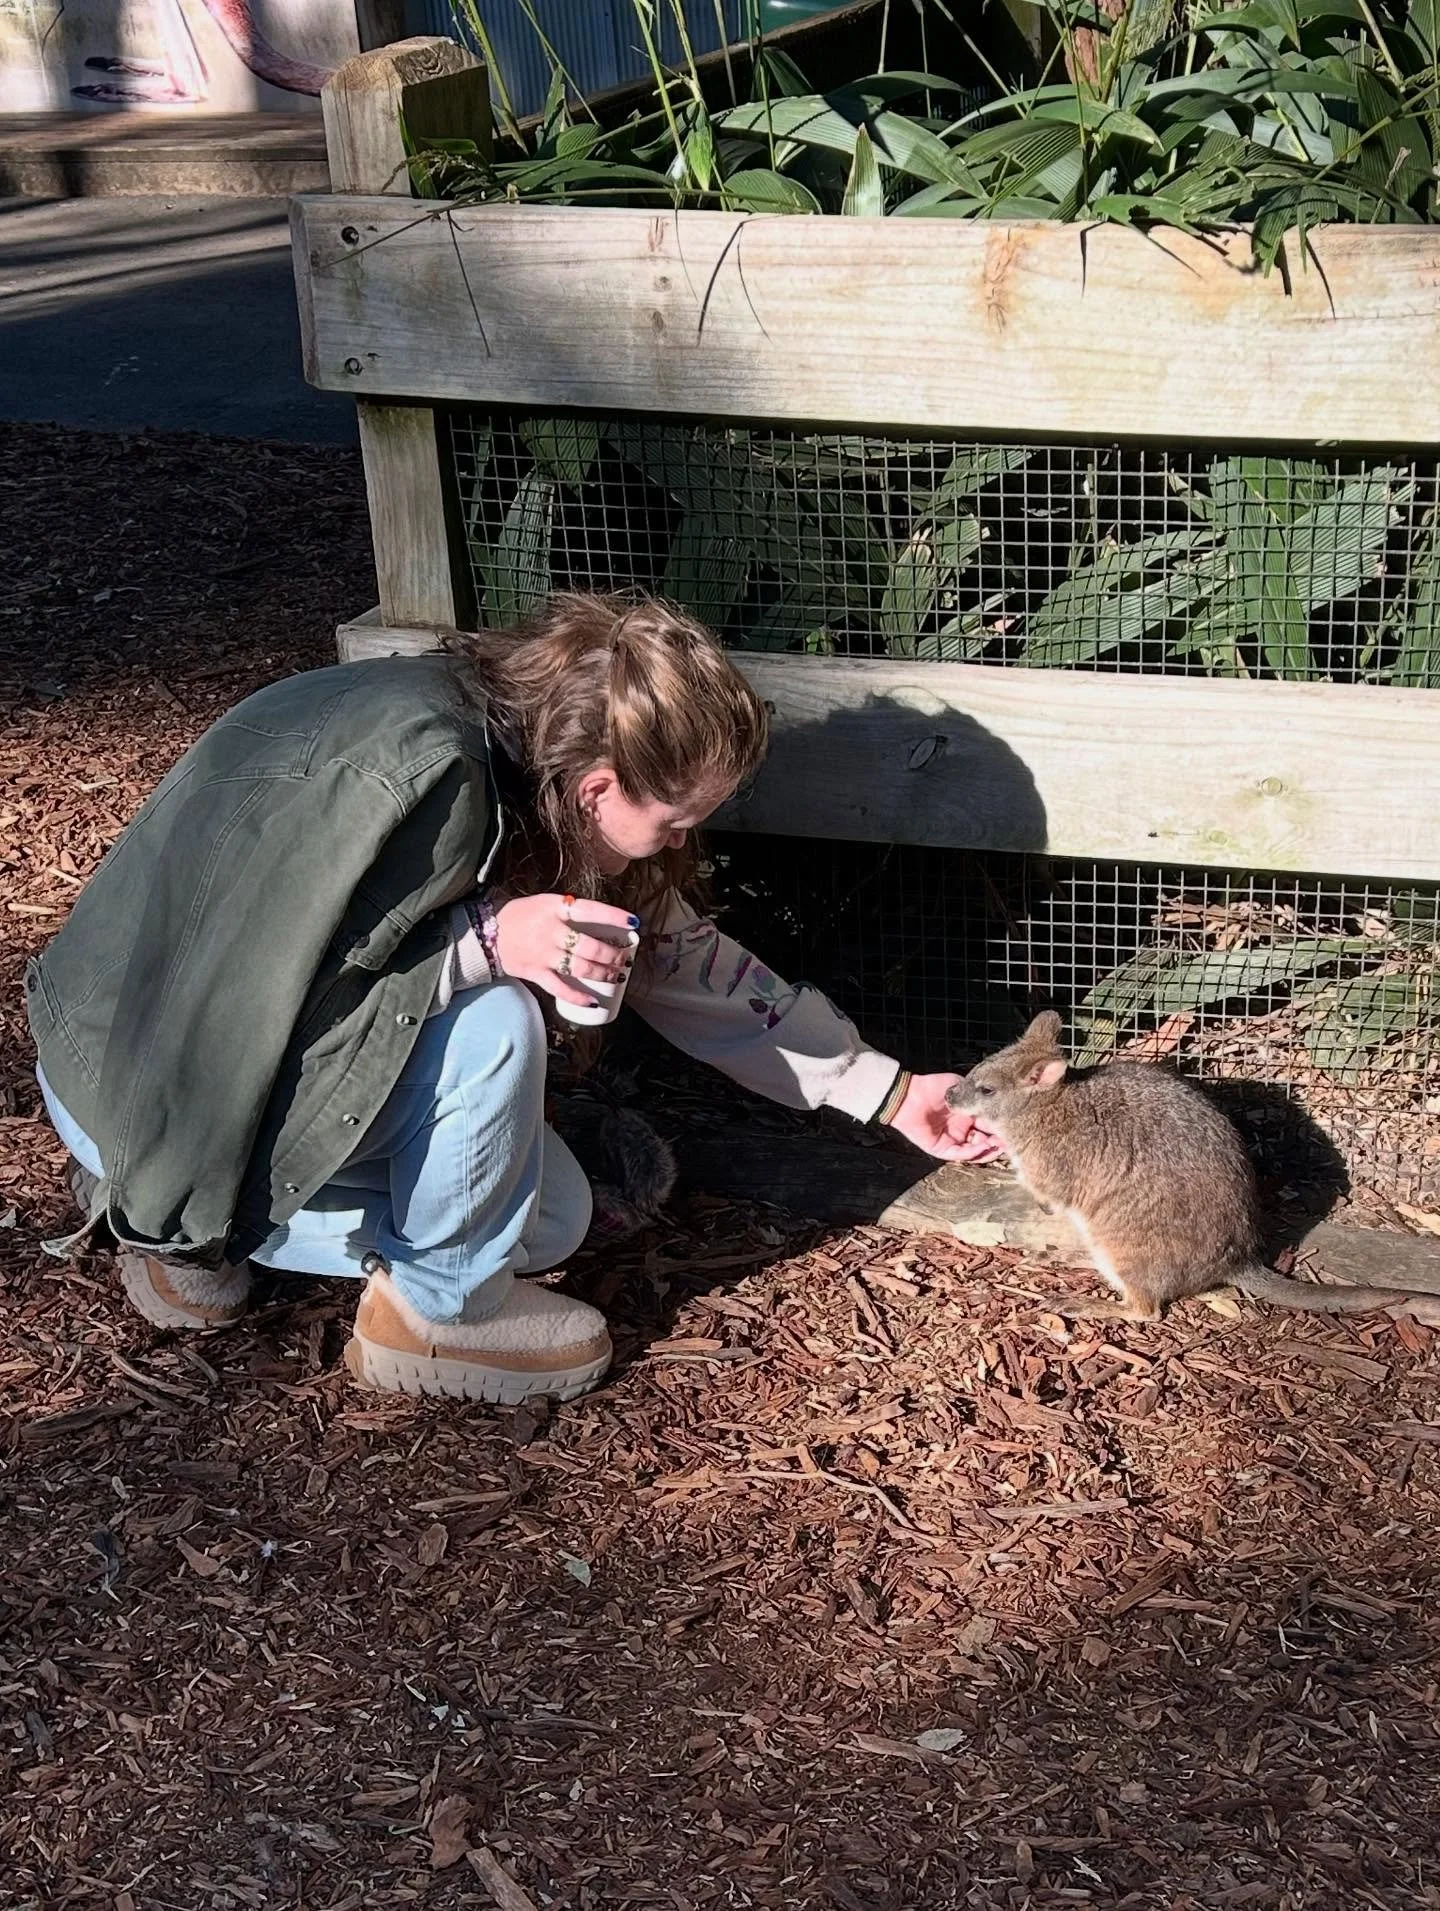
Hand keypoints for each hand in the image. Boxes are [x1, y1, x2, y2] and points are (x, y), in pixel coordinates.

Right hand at [494, 894, 637, 1009]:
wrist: (488, 933)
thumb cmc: (522, 915)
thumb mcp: (546, 902)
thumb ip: (570, 911)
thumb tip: (603, 921)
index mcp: (556, 909)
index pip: (590, 911)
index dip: (613, 917)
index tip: (633, 923)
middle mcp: (551, 932)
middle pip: (589, 947)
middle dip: (612, 955)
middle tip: (623, 958)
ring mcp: (543, 955)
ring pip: (580, 968)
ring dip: (602, 973)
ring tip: (615, 975)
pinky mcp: (535, 973)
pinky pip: (559, 988)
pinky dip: (577, 997)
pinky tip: (593, 1001)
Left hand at [887, 1072, 1007, 1163]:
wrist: (909, 1095)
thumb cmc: (933, 1087)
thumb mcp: (961, 1087)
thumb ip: (977, 1095)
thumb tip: (998, 1099)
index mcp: (969, 1116)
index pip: (990, 1126)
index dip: (1002, 1128)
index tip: (1015, 1127)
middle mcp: (963, 1130)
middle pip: (986, 1141)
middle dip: (999, 1142)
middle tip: (1011, 1141)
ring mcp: (953, 1141)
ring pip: (975, 1151)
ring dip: (989, 1149)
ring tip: (999, 1145)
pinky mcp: (942, 1149)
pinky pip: (960, 1155)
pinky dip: (973, 1152)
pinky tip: (983, 1145)